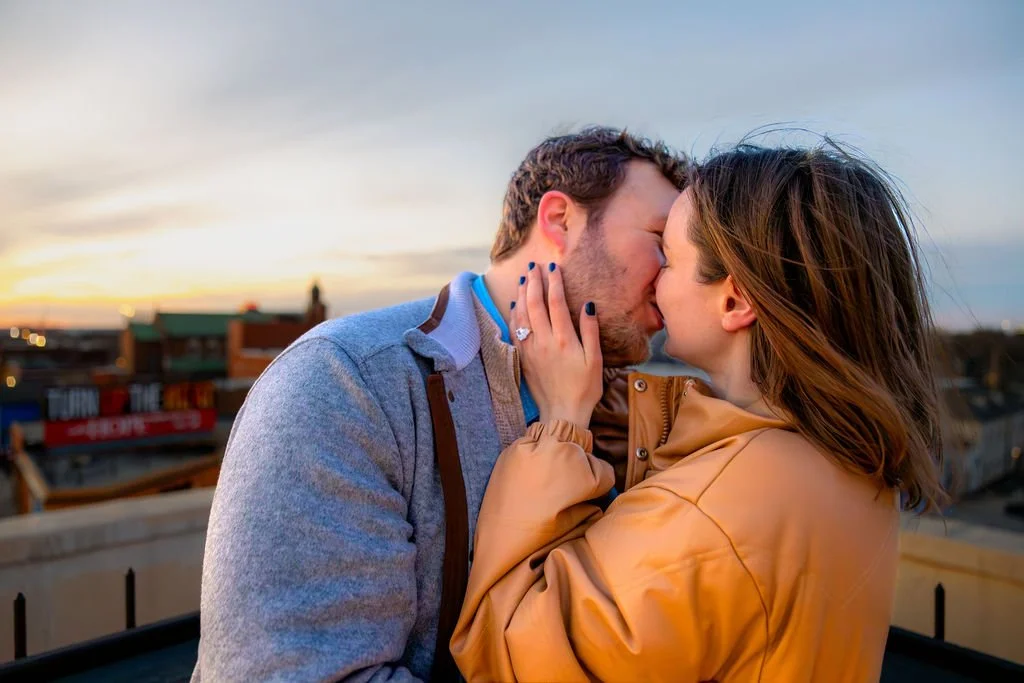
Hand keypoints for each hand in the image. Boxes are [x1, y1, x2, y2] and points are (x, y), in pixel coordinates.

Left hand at [510, 262, 602, 428]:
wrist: (561, 414)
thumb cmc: (584, 388)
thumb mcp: (595, 360)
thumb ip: (590, 331)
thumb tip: (588, 305)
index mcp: (564, 339)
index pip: (556, 302)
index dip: (553, 282)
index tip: (553, 266)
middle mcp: (544, 341)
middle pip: (534, 304)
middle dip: (533, 282)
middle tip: (533, 265)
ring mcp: (531, 349)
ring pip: (521, 315)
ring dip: (521, 294)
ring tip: (523, 279)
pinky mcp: (523, 358)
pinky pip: (515, 331)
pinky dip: (514, 314)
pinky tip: (515, 305)